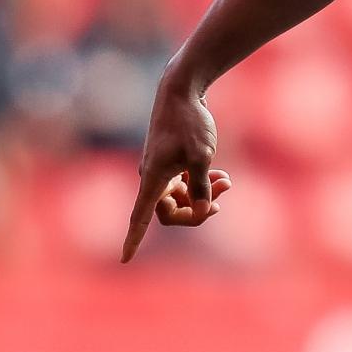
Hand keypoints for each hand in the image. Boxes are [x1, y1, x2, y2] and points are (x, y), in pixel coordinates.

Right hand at [121, 88, 229, 262]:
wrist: (181, 93)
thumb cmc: (190, 122)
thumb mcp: (202, 154)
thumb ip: (202, 184)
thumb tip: (203, 210)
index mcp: (153, 178)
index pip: (139, 217)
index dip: (133, 239)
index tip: (124, 259)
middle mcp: (154, 178)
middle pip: (171, 214)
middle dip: (198, 210)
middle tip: (221, 196)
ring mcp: (162, 172)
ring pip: (183, 199)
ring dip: (205, 195)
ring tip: (226, 181)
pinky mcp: (172, 164)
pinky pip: (186, 186)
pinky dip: (203, 184)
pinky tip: (221, 175)